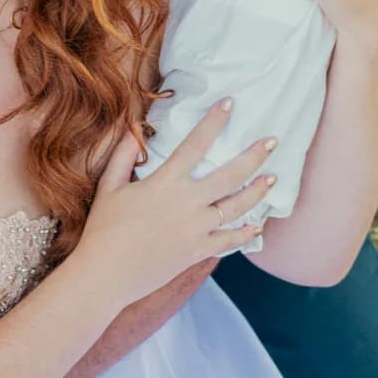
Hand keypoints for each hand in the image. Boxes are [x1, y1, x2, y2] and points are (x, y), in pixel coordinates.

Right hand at [75, 102, 274, 308]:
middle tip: (273, 142)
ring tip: (274, 178)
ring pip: (237, 207)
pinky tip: (258, 226)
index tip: (229, 103)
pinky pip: (229, 241)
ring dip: (258, 191)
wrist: (106, 274)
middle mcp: (187, 203)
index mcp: (165, 182)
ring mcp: (196, 229)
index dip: (214, 121)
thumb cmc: (103, 228)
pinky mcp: (198, 252)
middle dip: (254, 156)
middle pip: (230, 175)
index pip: (195, 144)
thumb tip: (133, 129)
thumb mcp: (109, 186)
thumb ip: (123, 156)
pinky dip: (246, 233)